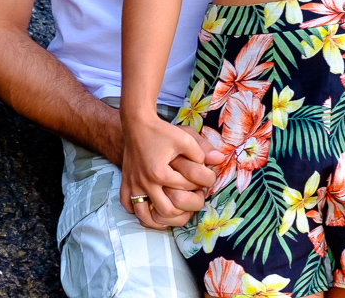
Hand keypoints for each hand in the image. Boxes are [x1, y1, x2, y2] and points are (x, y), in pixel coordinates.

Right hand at [119, 115, 223, 230]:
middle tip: (192, 202)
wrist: (136, 123)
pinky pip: (127, 204)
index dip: (200, 184)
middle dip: (183, 210)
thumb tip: (219, 159)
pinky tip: (148, 209)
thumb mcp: (184, 137)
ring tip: (171, 218)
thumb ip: (202, 150)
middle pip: (166, 210)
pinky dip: (136, 211)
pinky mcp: (126, 181)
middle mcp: (145, 182)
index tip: (206, 179)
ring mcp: (134, 184)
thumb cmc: (161, 131)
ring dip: (158, 220)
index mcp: (160, 173)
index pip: (185, 188)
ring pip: (144, 214)